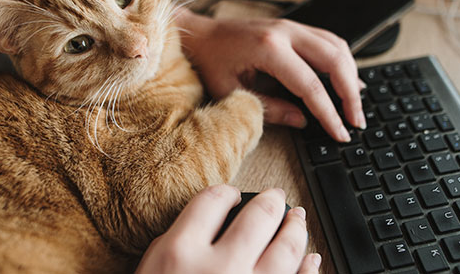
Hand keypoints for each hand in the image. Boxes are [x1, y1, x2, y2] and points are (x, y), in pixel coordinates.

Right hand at [136, 185, 320, 273]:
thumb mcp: (149, 270)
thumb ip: (174, 244)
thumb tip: (206, 222)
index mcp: (180, 254)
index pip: (213, 200)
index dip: (227, 192)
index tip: (232, 194)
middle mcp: (219, 269)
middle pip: (259, 216)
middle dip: (272, 201)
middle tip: (277, 196)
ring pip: (286, 248)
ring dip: (295, 229)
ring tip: (298, 219)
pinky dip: (307, 269)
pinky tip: (310, 259)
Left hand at [176, 9, 364, 141]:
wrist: (198, 35)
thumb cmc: (209, 62)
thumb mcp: (232, 93)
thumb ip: (269, 109)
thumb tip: (302, 121)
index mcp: (268, 48)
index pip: (311, 86)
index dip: (329, 114)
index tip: (340, 133)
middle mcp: (285, 32)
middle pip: (335, 61)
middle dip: (350, 95)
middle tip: (356, 122)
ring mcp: (291, 26)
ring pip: (337, 47)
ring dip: (352, 76)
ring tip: (355, 105)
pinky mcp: (293, 27)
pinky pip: (328, 41)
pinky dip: (343, 62)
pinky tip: (348, 80)